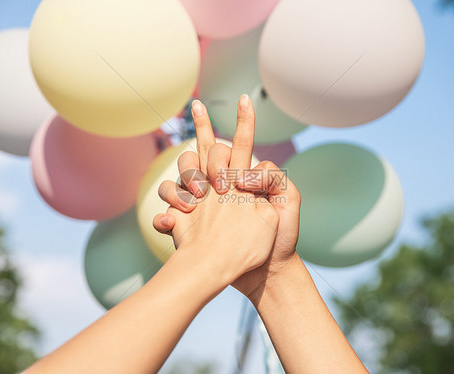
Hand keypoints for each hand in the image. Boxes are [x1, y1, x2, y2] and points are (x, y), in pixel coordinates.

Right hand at [153, 95, 300, 302]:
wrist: (263, 274)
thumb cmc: (278, 240)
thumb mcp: (286, 206)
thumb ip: (274, 178)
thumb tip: (243, 174)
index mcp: (242, 180)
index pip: (238, 144)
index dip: (242, 121)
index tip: (245, 98)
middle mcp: (219, 188)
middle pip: (198, 154)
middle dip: (205, 163)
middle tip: (222, 186)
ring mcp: (201, 207)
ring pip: (178, 178)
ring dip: (183, 184)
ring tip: (195, 205)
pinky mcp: (187, 227)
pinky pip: (167, 212)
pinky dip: (166, 216)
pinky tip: (173, 226)